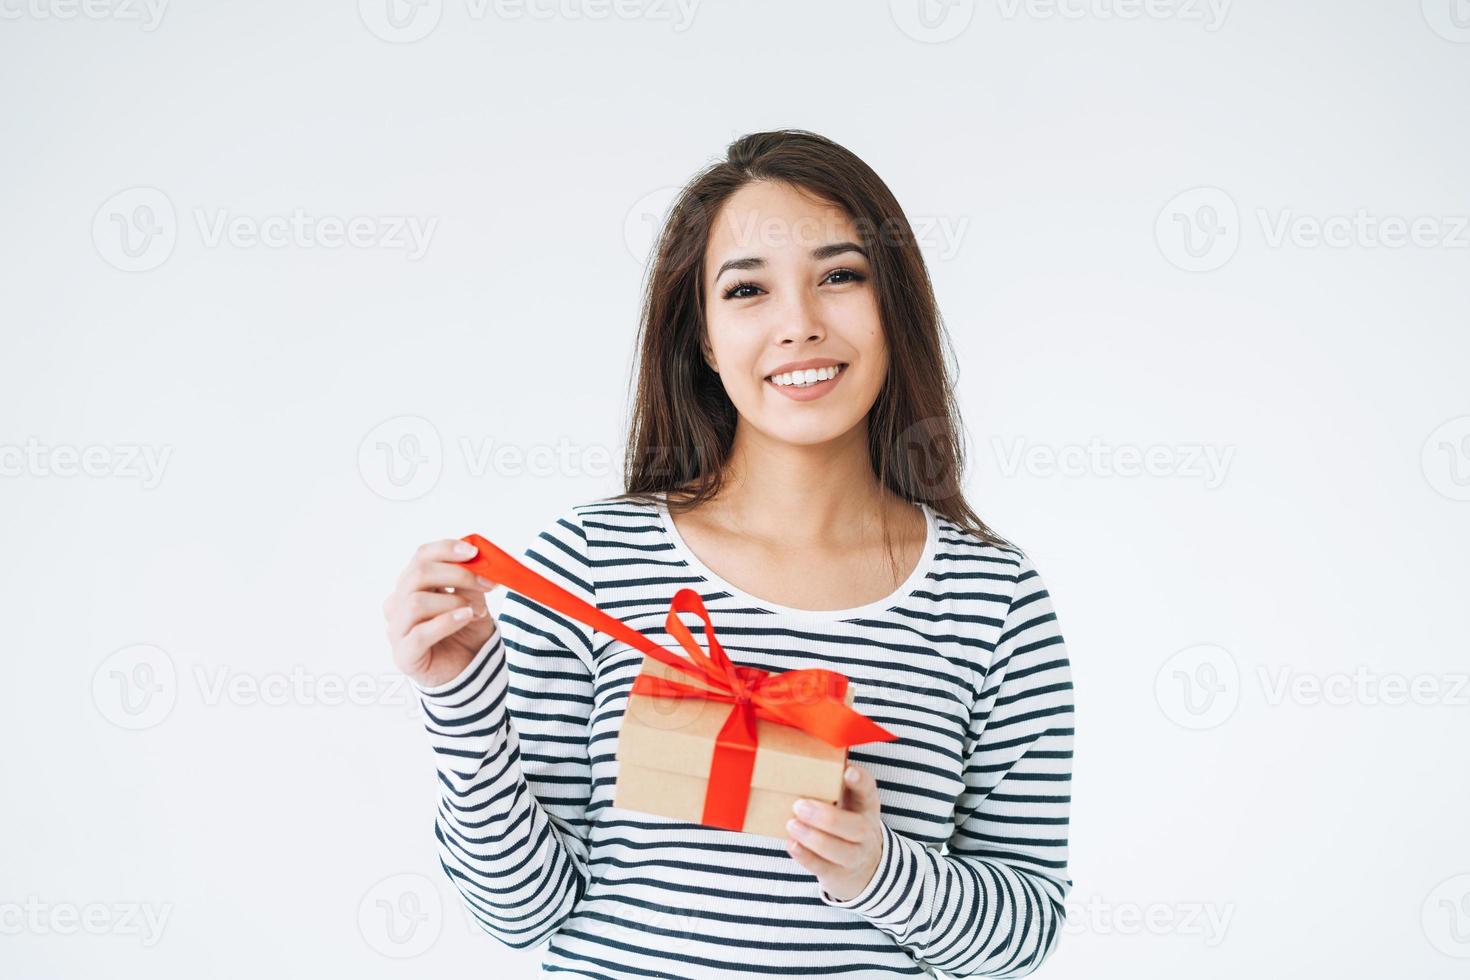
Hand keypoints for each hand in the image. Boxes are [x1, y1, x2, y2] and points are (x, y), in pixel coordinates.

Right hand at [383, 538, 499, 688]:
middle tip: (486, 583)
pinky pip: (419, 634)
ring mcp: (397, 630)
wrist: (468, 672)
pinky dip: (446, 622)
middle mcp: (399, 604)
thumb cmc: (465, 634)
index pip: (421, 557)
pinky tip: (465, 617)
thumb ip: (470, 584)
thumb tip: (476, 562)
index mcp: (413, 585)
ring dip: (452, 601)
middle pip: (417, 575)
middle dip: (457, 574)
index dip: (446, 549)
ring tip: (475, 611)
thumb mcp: (473, 602)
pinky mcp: (404, 655)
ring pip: (415, 602)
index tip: (474, 552)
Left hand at [785, 763, 883, 902]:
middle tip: (800, 805)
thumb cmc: (845, 824)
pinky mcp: (838, 874)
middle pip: (856, 827)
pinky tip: (792, 844)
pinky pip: (823, 868)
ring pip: (840, 851)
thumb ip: (831, 784)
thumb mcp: (847, 803)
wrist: (864, 868)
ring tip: (792, 824)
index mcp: (866, 807)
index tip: (848, 771)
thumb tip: (797, 751)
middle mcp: (865, 832)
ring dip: (814, 838)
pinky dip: (806, 857)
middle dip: (828, 817)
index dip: (860, 782)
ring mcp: (854, 856)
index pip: (869, 791)